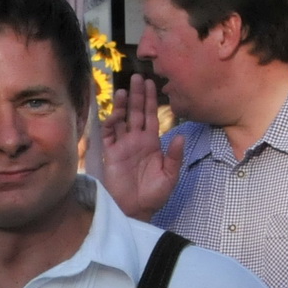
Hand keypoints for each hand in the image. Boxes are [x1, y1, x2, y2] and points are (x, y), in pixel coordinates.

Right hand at [99, 74, 183, 221]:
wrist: (136, 210)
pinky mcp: (110, 154)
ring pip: (122, 120)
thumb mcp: (170, 176)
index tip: (152, 83)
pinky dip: (111, 123)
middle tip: (137, 77)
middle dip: (137, 95)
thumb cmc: (154, 195)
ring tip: (125, 90)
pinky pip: (109, 135)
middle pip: (136, 113)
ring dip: (123, 106)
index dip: (151, 99)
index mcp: (152, 143)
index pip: (151, 116)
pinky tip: (116, 113)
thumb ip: (174, 156)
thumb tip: (177, 135)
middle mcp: (136, 140)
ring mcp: (123, 146)